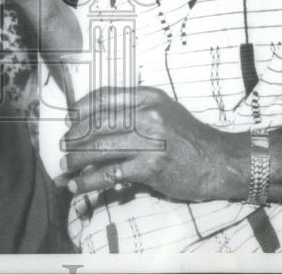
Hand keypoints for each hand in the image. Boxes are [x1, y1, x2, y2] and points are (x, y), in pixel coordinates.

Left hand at [59, 86, 248, 200]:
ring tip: (65, 167)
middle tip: (63, 146)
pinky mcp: (150, 167)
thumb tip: (98, 119)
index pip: (105, 97)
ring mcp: (149, 141)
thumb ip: (136, 108)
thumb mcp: (164, 109)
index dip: (82, 108)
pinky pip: (111, 173)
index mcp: (148, 97)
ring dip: (77, 159)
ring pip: (100, 148)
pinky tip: (79, 185)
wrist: (218, 160)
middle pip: (98, 123)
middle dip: (75, 136)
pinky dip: (90, 181)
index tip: (69, 118)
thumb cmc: (189, 136)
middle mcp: (147, 115)